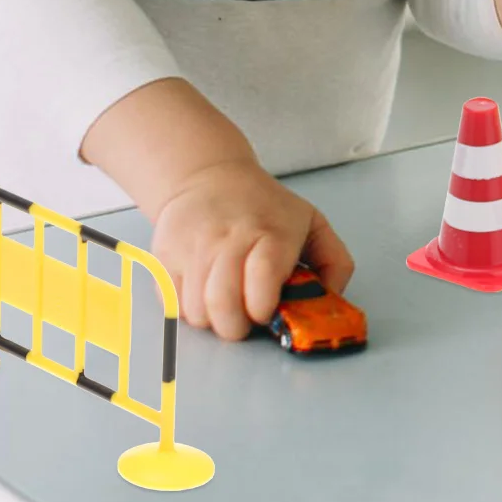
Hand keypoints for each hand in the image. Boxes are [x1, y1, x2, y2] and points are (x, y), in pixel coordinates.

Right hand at [148, 158, 354, 340]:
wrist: (209, 175)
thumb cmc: (264, 206)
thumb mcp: (312, 223)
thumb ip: (335, 262)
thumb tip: (333, 300)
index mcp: (271, 234)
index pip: (262, 283)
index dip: (263, 308)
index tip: (267, 310)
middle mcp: (229, 240)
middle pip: (223, 305)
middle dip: (237, 326)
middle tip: (245, 316)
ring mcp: (194, 248)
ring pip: (196, 311)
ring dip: (213, 319)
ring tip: (226, 302)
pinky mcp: (166, 256)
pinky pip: (173, 305)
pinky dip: (188, 310)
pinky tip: (203, 294)